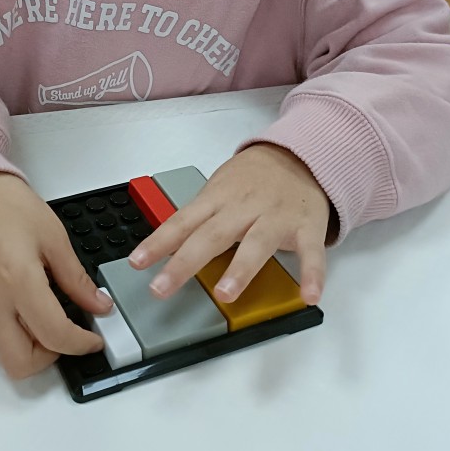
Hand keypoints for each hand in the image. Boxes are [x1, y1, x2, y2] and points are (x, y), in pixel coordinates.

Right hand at [0, 173, 111, 379]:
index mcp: (17, 280)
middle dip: (49, 358)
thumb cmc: (10, 206)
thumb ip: (76, 279)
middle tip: (67, 334)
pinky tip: (21, 299)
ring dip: (29, 343)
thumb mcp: (54, 237)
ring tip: (45, 310)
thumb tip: (100, 307)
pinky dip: (11, 327)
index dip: (81, 344)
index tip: (94, 338)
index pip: (53, 335)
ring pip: (3, 351)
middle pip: (21, 364)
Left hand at [128, 144, 329, 305]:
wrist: (301, 155)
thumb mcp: (219, 189)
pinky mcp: (307, 228)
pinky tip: (308, 296)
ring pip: (257, 244)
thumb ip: (199, 218)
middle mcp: (244, 208)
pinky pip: (311, 253)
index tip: (137, 262)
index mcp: (218, 199)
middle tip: (162, 287)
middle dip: (184, 263)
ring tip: (225, 294)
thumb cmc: (254, 178)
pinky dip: (312, 274)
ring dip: (241, 269)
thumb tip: (165, 246)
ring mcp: (276, 217)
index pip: (182, 222)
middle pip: (211, 235)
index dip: (158, 242)